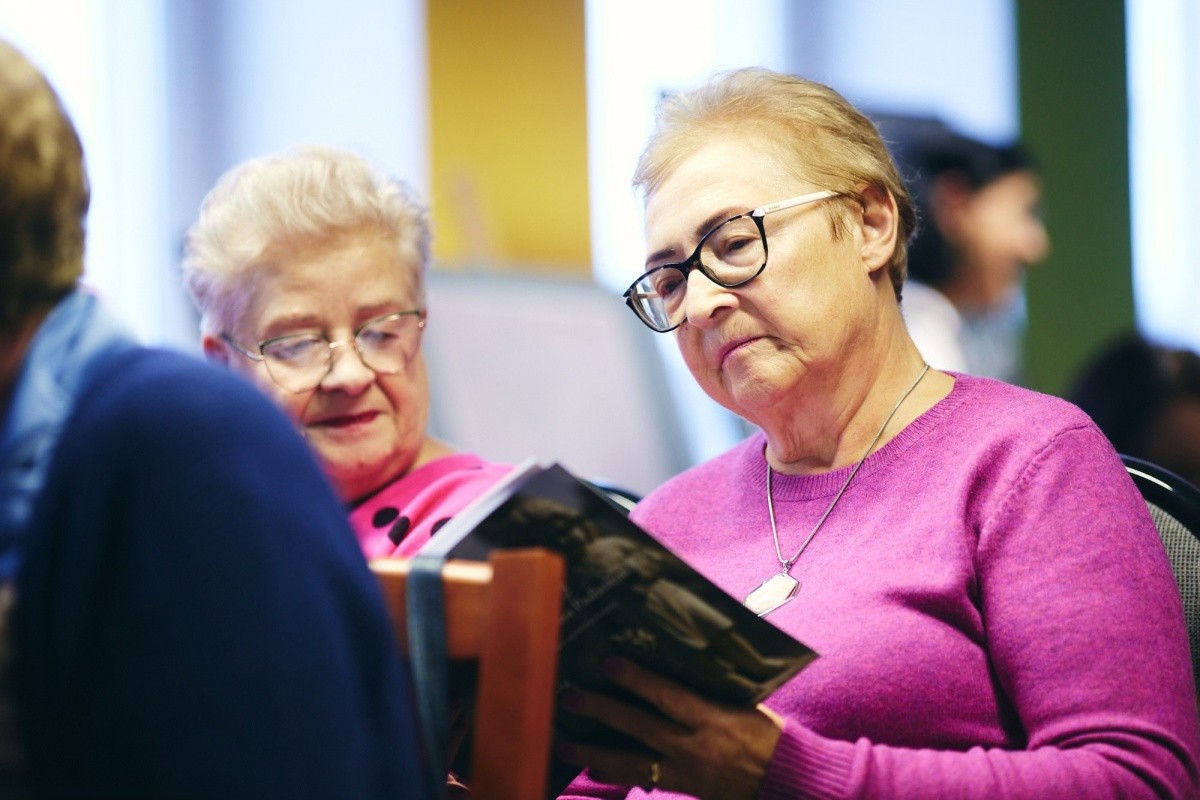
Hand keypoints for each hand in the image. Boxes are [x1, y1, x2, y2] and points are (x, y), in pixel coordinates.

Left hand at [555, 658, 783, 799]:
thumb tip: (675, 659)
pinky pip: (644, 779)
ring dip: (593, 752)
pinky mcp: (684, 787)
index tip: (607, 663)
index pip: (668, 696)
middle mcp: (695, 746)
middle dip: (603, 711)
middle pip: (641, 728)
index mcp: (715, 718)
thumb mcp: (745, 703)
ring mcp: (686, 771)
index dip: (637, 680)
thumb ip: (710, 688)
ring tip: (562, 741)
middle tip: (570, 697)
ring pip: (631, 763)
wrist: (786, 781)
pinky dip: (616, 773)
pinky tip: (592, 767)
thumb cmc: (767, 733)